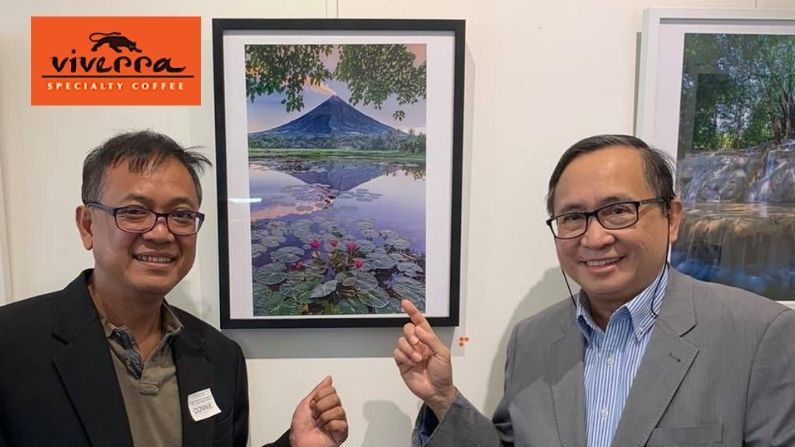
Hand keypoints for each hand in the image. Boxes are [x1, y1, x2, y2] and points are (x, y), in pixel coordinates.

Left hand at [289, 376, 347, 446]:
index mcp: (325, 403)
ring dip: (324, 417)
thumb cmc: (300, 427)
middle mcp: (333, 411)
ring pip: (339, 410)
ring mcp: (338, 421)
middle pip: (335, 398)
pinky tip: (326, 429)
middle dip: (321, 406)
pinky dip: (331, 426)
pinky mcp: (342, 432)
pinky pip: (342, 423)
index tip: (312, 404)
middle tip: (316, 415)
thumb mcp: (306, 403)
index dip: (319, 396)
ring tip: (320, 424)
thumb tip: (328, 379)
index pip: (331, 390)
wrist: (299, 442)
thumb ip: (318, 390)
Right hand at [393, 299, 456, 418]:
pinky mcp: (402, 363)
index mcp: (429, 339)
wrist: (437, 391)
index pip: (419, 322)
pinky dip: (404, 357)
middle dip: (411, 334)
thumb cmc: (443, 373)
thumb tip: (419, 329)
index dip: (412, 312)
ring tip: (418, 359)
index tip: (405, 303)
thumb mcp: (442, 354)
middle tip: (417, 344)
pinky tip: (412, 363)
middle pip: (407, 329)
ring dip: (409, 349)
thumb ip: (431, 340)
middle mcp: (418, 344)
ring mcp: (410, 353)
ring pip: (401, 341)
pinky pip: (397, 353)